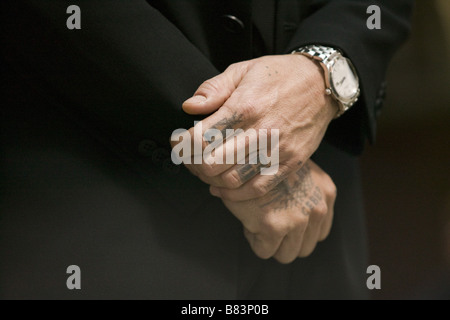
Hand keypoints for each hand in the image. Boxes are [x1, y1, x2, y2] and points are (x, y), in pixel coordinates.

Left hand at [180, 54, 337, 201]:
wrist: (322, 84)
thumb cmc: (279, 75)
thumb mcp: (243, 69)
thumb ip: (213, 88)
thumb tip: (189, 107)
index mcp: (244, 106)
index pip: (201, 138)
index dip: (182, 145)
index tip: (178, 142)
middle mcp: (260, 131)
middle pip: (212, 164)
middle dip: (193, 164)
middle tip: (190, 158)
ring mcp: (277, 150)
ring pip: (232, 180)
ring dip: (211, 180)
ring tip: (205, 171)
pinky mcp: (290, 163)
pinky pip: (258, 188)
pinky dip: (235, 194)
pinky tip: (222, 188)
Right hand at [211, 160, 335, 263]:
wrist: (239, 155)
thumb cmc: (264, 161)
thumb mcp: (297, 170)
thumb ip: (306, 192)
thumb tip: (303, 220)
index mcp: (326, 192)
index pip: (319, 233)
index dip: (297, 230)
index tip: (281, 217)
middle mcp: (317, 207)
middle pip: (304, 248)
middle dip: (285, 241)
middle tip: (267, 220)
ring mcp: (298, 219)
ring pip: (286, 254)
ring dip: (270, 243)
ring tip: (258, 219)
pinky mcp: (274, 227)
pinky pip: (264, 251)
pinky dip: (253, 239)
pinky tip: (248, 218)